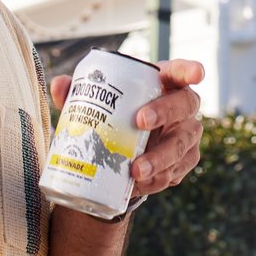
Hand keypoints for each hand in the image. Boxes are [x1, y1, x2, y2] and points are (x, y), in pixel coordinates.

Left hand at [48, 60, 204, 199]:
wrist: (126, 148)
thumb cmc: (117, 113)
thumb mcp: (98, 101)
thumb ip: (79, 92)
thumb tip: (59, 85)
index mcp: (164, 84)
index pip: (181, 72)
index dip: (190, 70)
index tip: (196, 74)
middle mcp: (182, 107)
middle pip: (184, 105)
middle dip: (164, 112)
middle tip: (139, 122)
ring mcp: (186, 136)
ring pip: (181, 145)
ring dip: (160, 159)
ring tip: (136, 171)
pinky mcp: (184, 163)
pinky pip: (175, 173)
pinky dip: (156, 180)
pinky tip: (138, 185)